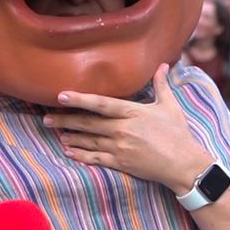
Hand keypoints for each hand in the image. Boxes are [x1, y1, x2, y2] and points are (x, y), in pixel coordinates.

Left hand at [48, 63, 210, 190]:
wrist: (184, 164)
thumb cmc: (178, 133)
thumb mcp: (170, 106)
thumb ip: (161, 85)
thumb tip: (163, 65)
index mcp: (132, 113)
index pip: (101, 104)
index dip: (79, 99)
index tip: (60, 95)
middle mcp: (122, 130)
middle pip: (88, 123)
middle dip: (65, 119)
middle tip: (46, 117)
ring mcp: (120, 148)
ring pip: (89, 141)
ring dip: (70, 136)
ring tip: (55, 131)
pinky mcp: (121, 163)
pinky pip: (96, 159)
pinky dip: (81, 155)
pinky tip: (69, 151)